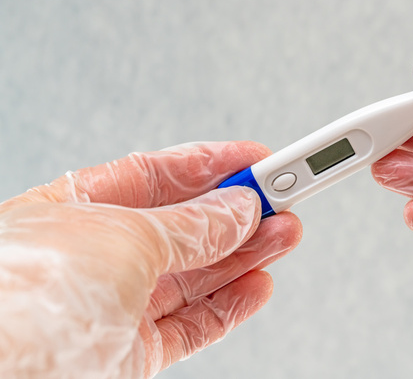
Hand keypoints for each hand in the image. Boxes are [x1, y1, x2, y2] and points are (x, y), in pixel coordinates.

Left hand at [0, 141, 302, 377]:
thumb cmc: (23, 299)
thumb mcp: (123, 237)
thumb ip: (190, 225)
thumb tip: (237, 209)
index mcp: (74, 209)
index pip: (155, 176)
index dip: (212, 164)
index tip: (258, 158)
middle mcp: (95, 255)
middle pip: (185, 226)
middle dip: (240, 211)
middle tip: (285, 197)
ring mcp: (114, 306)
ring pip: (196, 275)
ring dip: (247, 255)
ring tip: (286, 236)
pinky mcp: (130, 354)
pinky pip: (192, 324)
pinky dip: (231, 306)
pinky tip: (258, 284)